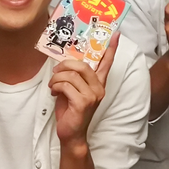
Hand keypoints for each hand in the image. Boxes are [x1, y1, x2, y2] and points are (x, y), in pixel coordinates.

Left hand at [51, 33, 121, 152]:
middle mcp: (98, 88)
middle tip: (56, 71)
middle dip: (65, 65)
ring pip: (72, 75)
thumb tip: (65, 62)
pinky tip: (53, 92)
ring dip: (57, 78)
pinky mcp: (83, 102)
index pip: (107, 63)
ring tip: (53, 85)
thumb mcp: (73, 90)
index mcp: (98, 83)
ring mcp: (92, 95)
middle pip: (83, 65)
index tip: (115, 34)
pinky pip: (66, 85)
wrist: (71, 134)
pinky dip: (56, 86)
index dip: (111, 48)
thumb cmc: (71, 111)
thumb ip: (75, 77)